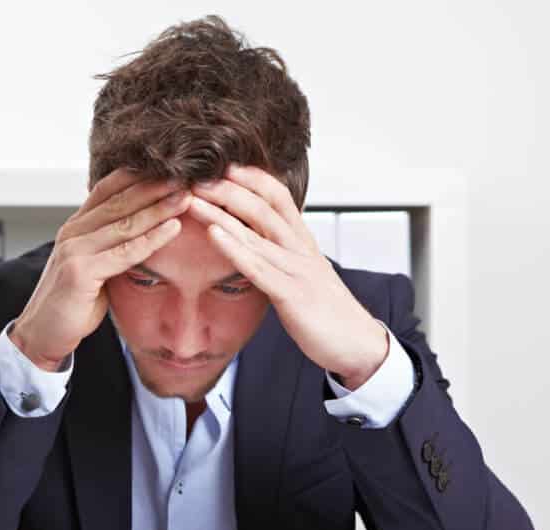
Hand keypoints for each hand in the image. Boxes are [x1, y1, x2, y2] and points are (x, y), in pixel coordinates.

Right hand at [11, 169, 191, 370]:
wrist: (41, 334)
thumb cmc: (70, 304)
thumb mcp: (90, 266)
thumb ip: (108, 247)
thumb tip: (139, 233)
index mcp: (75, 227)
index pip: (108, 190)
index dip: (138, 176)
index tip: (170, 167)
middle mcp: (73, 232)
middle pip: (119, 201)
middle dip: (155, 186)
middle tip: (187, 174)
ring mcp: (75, 250)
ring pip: (124, 223)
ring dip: (159, 207)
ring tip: (187, 196)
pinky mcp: (80, 272)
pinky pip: (124, 252)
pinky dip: (152, 239)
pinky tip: (173, 228)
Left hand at [187, 165, 387, 389]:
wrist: (356, 343)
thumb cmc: (327, 310)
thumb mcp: (304, 273)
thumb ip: (283, 254)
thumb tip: (257, 241)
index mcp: (303, 241)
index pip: (278, 196)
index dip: (251, 179)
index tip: (223, 166)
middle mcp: (300, 248)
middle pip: (263, 206)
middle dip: (228, 189)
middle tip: (197, 175)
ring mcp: (297, 269)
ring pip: (256, 231)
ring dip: (221, 213)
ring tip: (193, 198)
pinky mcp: (292, 294)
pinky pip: (258, 266)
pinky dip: (234, 247)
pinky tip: (213, 233)